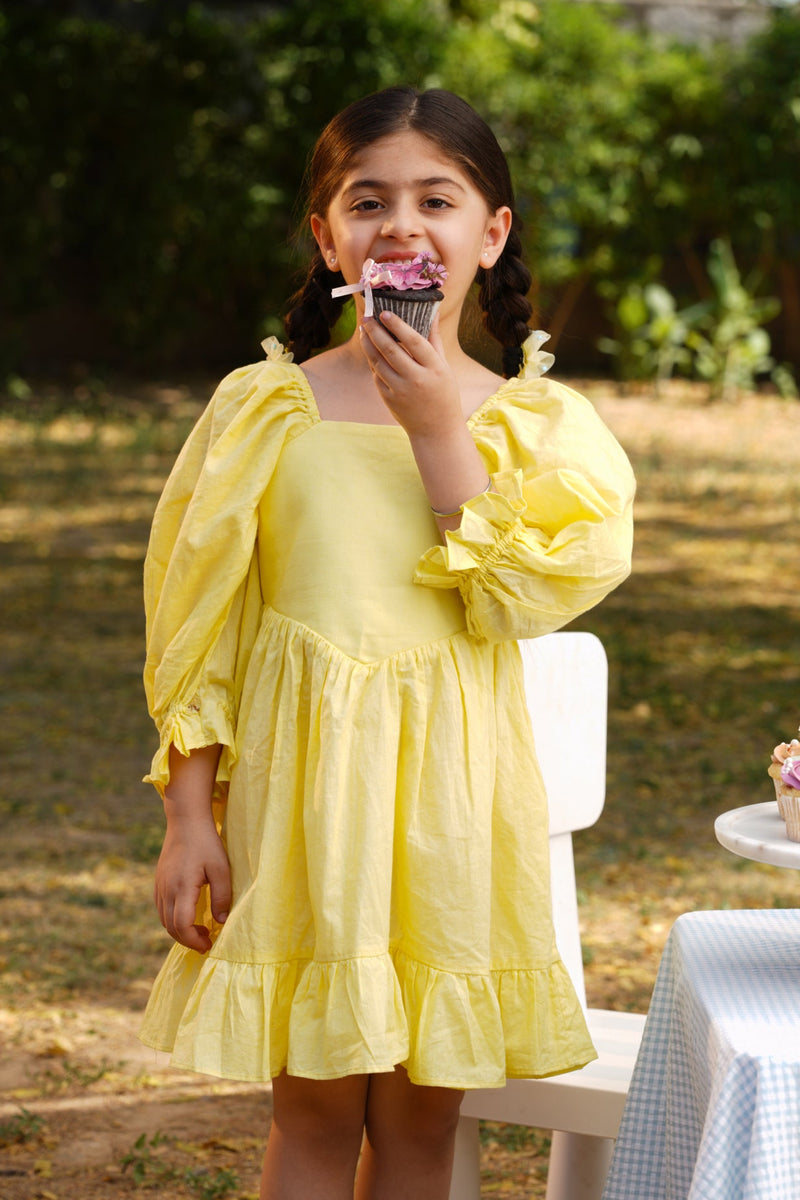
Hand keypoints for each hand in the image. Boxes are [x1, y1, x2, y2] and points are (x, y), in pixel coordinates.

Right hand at [154, 815, 231, 953]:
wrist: (186, 821)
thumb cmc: (206, 843)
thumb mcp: (221, 868)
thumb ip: (222, 896)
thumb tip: (221, 922)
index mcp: (182, 887)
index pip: (182, 925)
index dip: (194, 940)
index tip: (208, 944)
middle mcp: (167, 889)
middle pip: (171, 927)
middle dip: (188, 940)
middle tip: (206, 942)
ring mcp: (160, 886)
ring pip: (164, 920)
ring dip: (180, 931)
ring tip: (199, 931)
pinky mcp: (159, 882)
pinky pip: (161, 909)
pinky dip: (172, 920)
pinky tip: (188, 916)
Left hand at [358, 311, 463, 438]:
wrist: (436, 430)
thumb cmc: (444, 395)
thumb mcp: (445, 368)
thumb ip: (435, 341)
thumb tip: (433, 314)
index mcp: (435, 369)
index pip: (414, 342)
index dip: (398, 326)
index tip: (385, 313)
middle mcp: (417, 379)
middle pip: (391, 351)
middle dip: (376, 332)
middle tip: (366, 318)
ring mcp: (401, 391)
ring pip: (378, 363)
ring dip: (368, 345)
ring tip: (364, 331)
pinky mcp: (389, 400)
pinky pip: (377, 376)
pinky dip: (373, 362)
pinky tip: (370, 350)